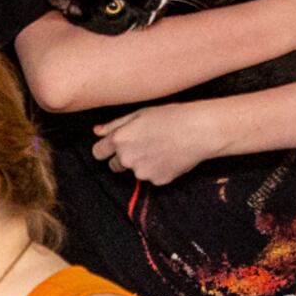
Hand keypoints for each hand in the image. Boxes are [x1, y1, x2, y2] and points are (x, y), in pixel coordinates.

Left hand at [91, 100, 227, 186]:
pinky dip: (158, 169)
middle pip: (114, 166)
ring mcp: (142, 173)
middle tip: (143, 145)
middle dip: (123, 158)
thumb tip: (97, 131)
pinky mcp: (158, 181)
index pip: (97, 153)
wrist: (198, 131)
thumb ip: (115, 125)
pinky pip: (152, 177)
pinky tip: (169, 156)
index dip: (105, 149)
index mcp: (119, 140)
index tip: (113, 146)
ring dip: (142, 163)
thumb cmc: (169, 116)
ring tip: (161, 148)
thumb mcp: (139, 114)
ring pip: (135, 171)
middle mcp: (126, 159)